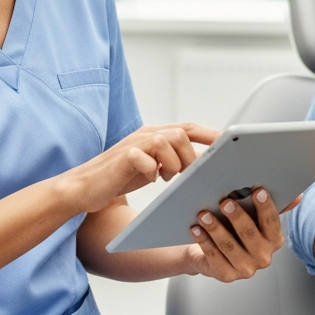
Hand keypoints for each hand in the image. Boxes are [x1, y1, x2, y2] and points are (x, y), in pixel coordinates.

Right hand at [59, 123, 219, 214]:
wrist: (85, 186)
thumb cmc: (121, 176)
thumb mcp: (153, 166)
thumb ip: (172, 160)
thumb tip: (198, 163)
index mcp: (155, 135)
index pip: (188, 128)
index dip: (210, 134)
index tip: (229, 143)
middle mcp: (146, 135)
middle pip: (181, 133)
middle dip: (191, 156)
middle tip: (187, 175)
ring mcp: (133, 144)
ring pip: (166, 140)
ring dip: (174, 163)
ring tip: (167, 177)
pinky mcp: (122, 157)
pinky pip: (144, 157)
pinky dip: (152, 169)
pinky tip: (150, 179)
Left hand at [182, 187, 290, 281]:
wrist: (213, 254)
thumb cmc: (235, 231)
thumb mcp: (254, 217)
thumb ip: (273, 206)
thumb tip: (297, 197)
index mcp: (274, 240)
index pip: (272, 222)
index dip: (265, 206)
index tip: (257, 191)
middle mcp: (263, 256)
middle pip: (250, 234)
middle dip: (237, 217)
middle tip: (226, 202)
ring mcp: (245, 268)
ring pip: (229, 246)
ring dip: (216, 228)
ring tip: (204, 214)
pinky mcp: (227, 275)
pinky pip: (214, 256)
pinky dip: (204, 241)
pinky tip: (196, 229)